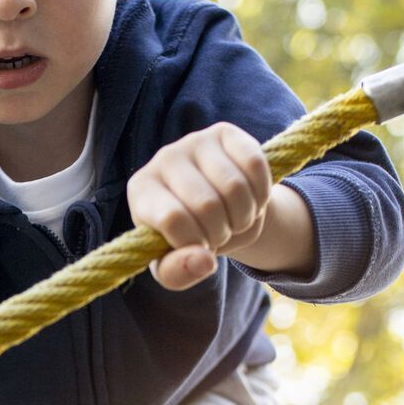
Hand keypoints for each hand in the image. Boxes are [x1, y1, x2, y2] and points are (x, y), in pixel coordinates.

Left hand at [128, 122, 274, 289]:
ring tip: (235, 220)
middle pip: (207, 205)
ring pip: (235, 187)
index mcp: (141, 192)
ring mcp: (195, 141)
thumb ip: (179, 272)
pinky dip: (261, 194)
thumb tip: (203, 261)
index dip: (197, 242)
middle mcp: (164, 158)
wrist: (213, 209)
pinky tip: (252, 201)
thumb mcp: (174, 265)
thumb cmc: (185, 239)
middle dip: (222, 232)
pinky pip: (254, 164)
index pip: (173, 218)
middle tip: (220, 234)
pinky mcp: (225, 132)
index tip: (200, 247)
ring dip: (244, 217)